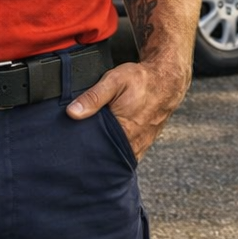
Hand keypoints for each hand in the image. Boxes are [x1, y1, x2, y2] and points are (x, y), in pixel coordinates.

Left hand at [66, 61, 188, 161]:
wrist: (167, 80)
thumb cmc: (141, 80)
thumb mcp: (114, 81)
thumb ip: (93, 97)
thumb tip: (72, 112)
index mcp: (125, 132)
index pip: (97, 153)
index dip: (83, 151)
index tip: (71, 149)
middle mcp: (134, 144)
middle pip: (106, 158)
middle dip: (92, 155)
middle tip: (78, 147)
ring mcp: (140, 146)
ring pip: (116, 158)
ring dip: (105, 154)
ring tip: (93, 145)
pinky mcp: (143, 145)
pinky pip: (126, 155)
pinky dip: (116, 152)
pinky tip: (109, 144)